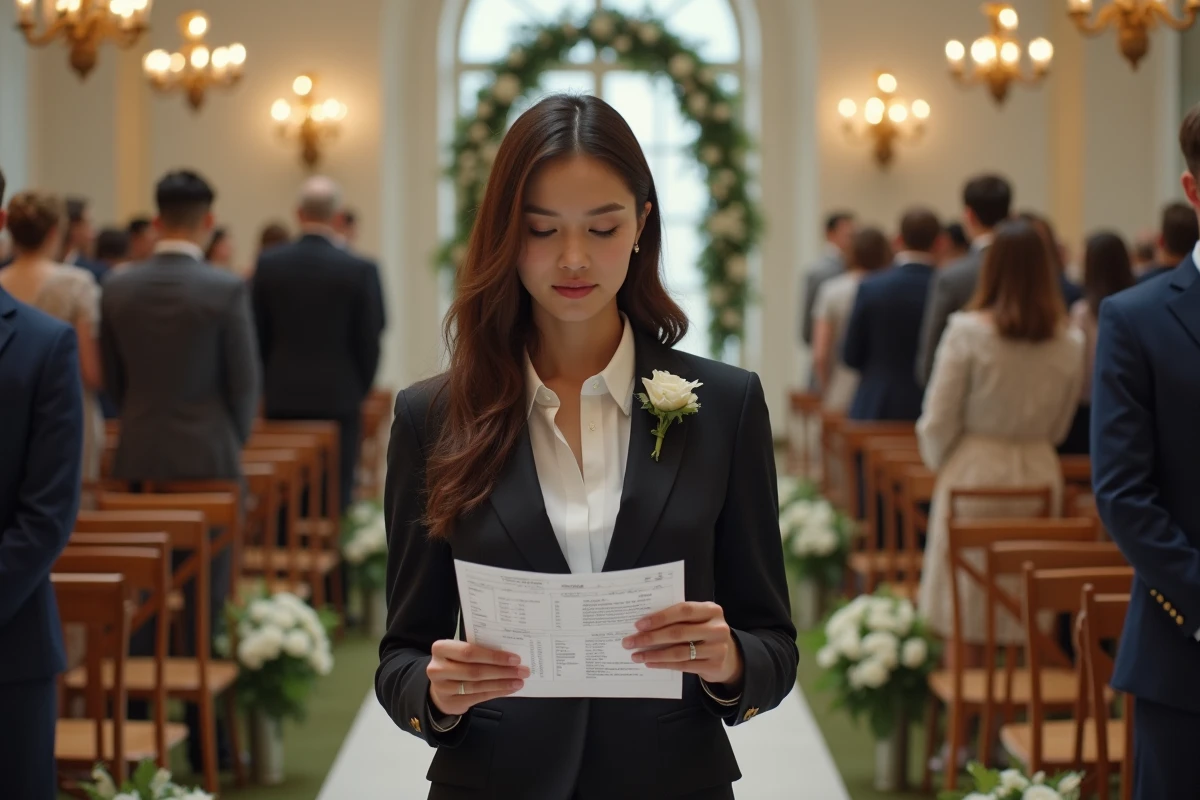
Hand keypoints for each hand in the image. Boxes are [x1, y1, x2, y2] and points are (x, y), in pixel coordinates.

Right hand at [426, 640, 529, 716]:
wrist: (440, 686)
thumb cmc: (456, 662)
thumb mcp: (460, 651)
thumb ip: (478, 649)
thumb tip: (510, 654)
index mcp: (441, 649)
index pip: (468, 652)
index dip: (493, 656)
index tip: (515, 658)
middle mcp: (438, 669)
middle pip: (475, 670)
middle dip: (501, 671)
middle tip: (522, 670)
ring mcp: (443, 688)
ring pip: (478, 685)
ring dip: (502, 683)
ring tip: (519, 681)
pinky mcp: (451, 702)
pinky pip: (478, 697)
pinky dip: (496, 692)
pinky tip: (509, 689)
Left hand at [622, 601, 743, 687]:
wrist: (729, 656)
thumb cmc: (704, 632)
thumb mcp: (698, 620)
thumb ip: (679, 618)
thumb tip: (644, 624)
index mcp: (712, 610)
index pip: (683, 610)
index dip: (660, 617)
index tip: (638, 624)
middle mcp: (717, 628)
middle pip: (678, 632)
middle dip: (650, 638)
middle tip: (630, 642)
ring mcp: (718, 649)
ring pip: (678, 652)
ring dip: (654, 654)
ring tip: (636, 656)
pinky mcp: (714, 666)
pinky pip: (683, 665)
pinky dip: (664, 664)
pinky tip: (650, 663)